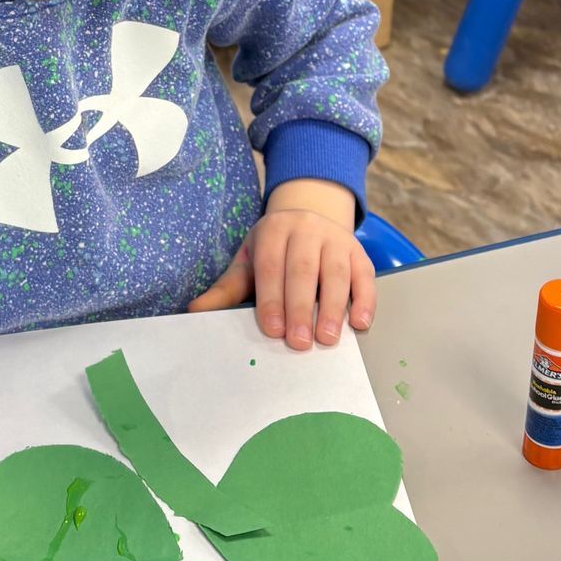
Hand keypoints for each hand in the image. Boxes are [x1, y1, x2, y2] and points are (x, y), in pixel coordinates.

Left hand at [188, 179, 374, 349]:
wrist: (308, 218)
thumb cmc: (274, 250)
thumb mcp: (248, 261)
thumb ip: (226, 289)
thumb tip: (194, 311)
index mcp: (274, 230)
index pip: (271, 266)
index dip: (272, 299)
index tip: (273, 330)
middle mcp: (307, 229)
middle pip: (304, 270)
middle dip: (301, 308)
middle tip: (300, 342)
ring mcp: (336, 239)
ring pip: (336, 273)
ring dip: (334, 308)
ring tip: (328, 338)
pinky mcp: (359, 252)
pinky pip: (365, 275)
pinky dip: (365, 300)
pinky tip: (360, 323)